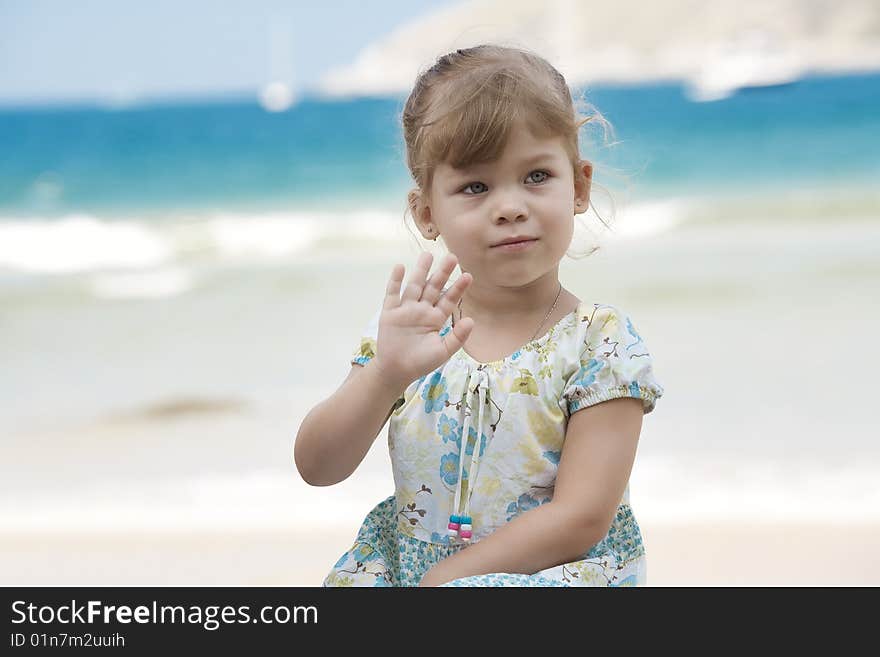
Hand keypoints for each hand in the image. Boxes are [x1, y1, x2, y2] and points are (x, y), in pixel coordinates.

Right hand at [371, 251, 474, 389]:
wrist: (396, 371)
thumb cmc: (421, 362)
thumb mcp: (443, 351)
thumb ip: (457, 337)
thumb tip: (472, 320)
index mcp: (436, 318)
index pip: (449, 299)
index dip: (458, 288)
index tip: (469, 275)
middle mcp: (422, 310)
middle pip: (434, 287)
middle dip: (442, 273)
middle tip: (452, 257)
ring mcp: (405, 309)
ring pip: (415, 286)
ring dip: (421, 271)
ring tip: (428, 255)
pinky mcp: (390, 312)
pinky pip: (392, 294)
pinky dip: (395, 281)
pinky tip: (400, 267)